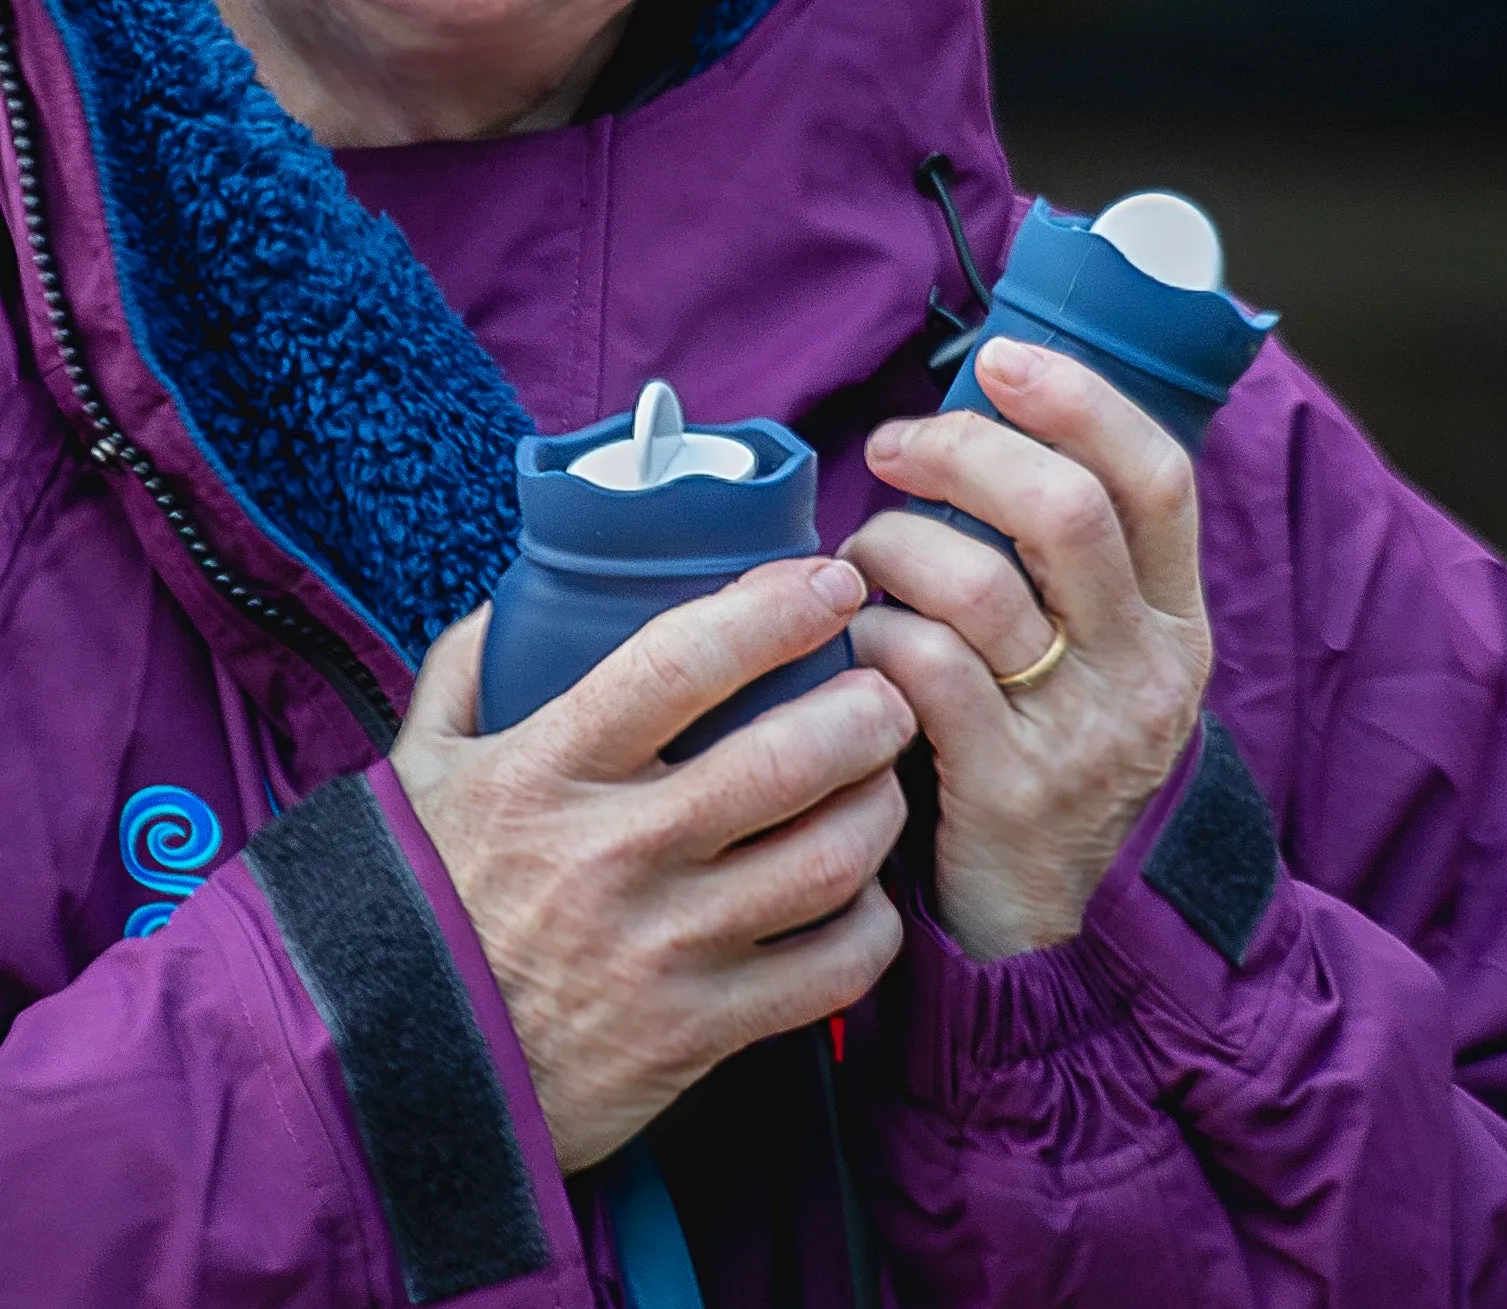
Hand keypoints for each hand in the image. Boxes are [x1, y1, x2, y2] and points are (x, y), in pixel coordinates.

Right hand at [390, 559, 912, 1172]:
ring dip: (880, 808)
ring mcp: (660, 948)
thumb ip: (464, 673)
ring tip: (883, 783)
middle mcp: (612, 854)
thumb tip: (518, 601)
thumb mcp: (415, 772)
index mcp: (544, 772)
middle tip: (886, 694)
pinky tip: (862, 897)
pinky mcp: (694, 1032)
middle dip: (867, 712)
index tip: (831, 583)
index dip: (775, 611)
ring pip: (829, 859)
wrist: (379, 1069)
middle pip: (788, 759)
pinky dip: (871, 925)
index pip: (680, 663)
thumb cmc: (410, 906)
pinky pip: (831, 968)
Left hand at [842, 339, 1211, 961]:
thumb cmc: (1048, 764)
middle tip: (891, 448)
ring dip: (889, 549)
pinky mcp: (1008, 790)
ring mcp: (1081, 733)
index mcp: (1175, 622)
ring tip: (856, 564)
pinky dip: (869, 636)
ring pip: (976, 586)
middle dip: (960, 454)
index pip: (1158, 477)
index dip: (1079, 401)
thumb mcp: (1096, 668)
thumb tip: (966, 444)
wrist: (1061, 927)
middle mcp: (1145, 670)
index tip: (998, 362)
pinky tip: (856, 648)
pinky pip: (920, 670)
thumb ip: (1059, 574)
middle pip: (1064, 510)